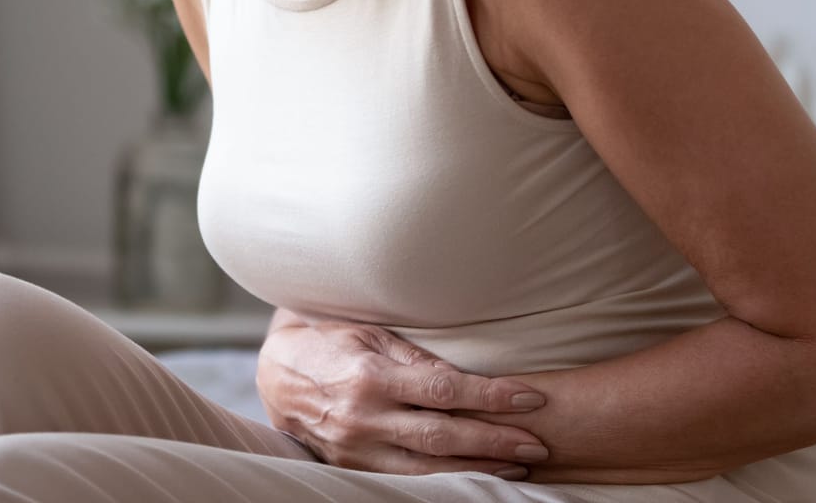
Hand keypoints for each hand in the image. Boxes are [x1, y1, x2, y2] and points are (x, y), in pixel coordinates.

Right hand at [255, 311, 550, 478]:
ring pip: (429, 469)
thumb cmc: (331, 343)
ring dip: (479, 468)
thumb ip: (416, 356)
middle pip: (443, 436)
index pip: (444, 391)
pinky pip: (407, 481)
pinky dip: (446, 481)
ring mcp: (357, 448)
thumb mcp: (371, 334)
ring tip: (519, 465)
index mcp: (371, 376)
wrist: (277, 374)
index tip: (531, 398)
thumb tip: (467, 378)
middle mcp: (364, 417)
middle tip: (539, 443)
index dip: (492, 397)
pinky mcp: (352, 467)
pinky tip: (477, 476)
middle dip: (496, 441)